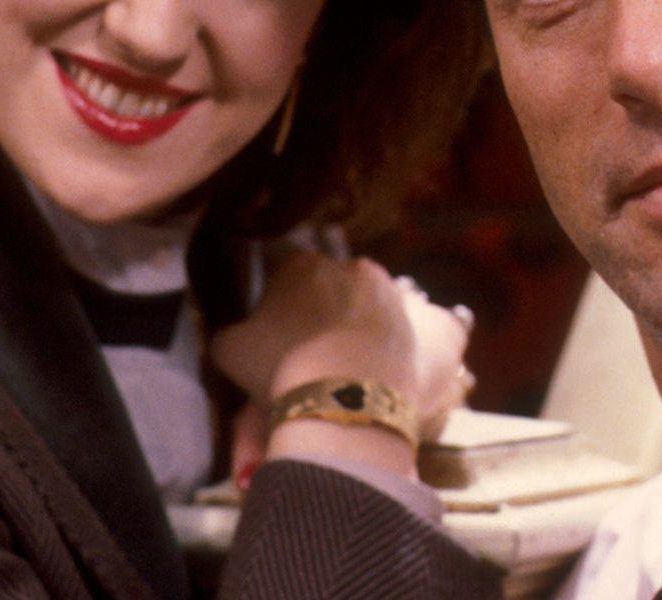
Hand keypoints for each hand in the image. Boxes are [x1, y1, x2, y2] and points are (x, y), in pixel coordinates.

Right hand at [211, 252, 472, 478]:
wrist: (343, 396)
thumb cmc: (279, 367)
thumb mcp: (230, 350)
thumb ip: (231, 334)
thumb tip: (234, 336)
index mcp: (302, 265)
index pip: (289, 276)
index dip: (284, 308)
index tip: (282, 340)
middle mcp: (352, 268)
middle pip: (337, 289)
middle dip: (329, 315)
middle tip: (319, 356)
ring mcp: (394, 294)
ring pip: (378, 308)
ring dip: (369, 330)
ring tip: (358, 371)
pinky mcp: (430, 324)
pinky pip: (428, 330)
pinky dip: (415, 345)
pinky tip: (400, 368)